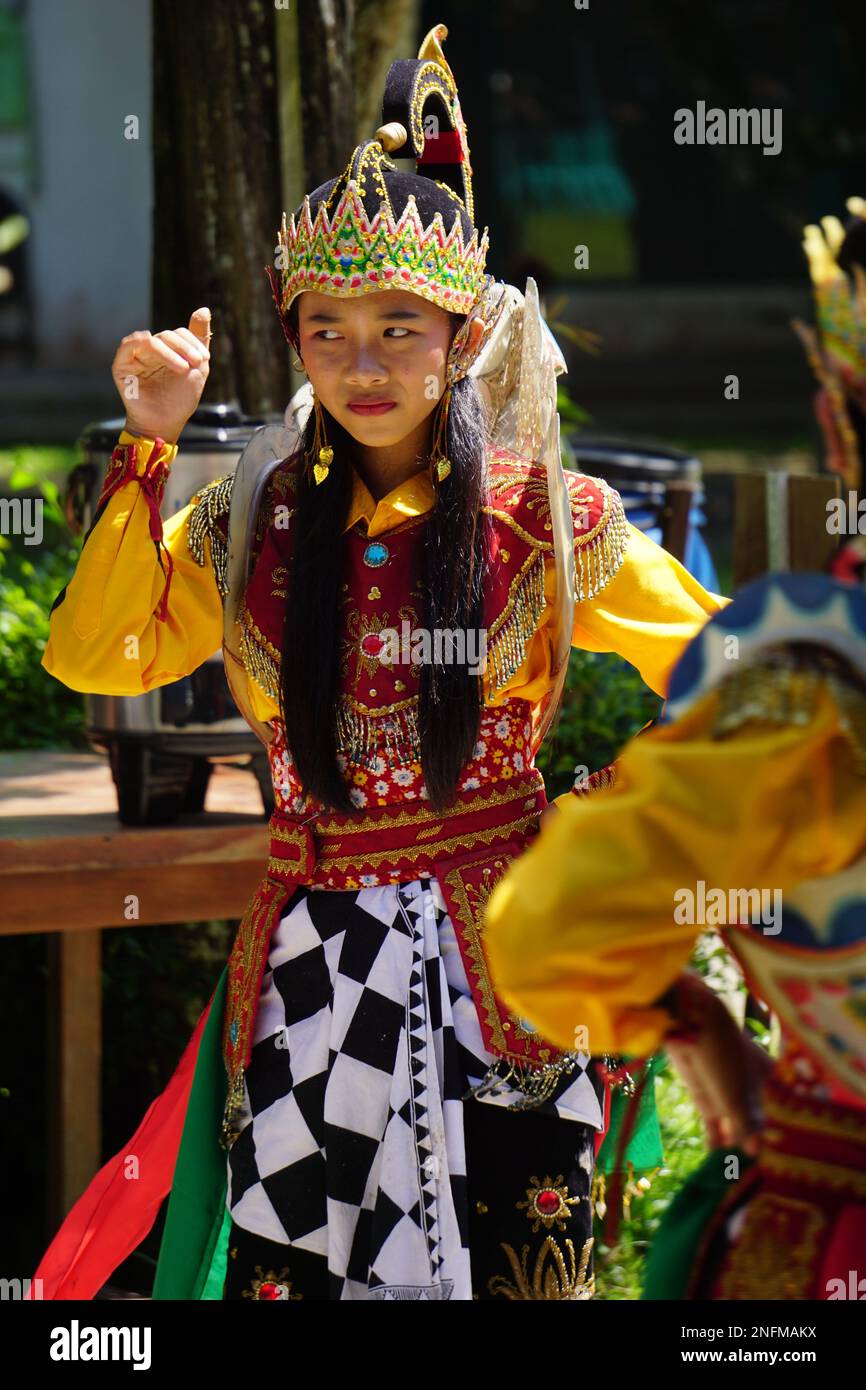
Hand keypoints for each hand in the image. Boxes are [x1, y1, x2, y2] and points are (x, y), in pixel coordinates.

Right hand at [112, 306, 211, 443]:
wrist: (166, 422)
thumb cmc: (180, 399)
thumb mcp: (198, 367)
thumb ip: (199, 338)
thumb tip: (204, 309)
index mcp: (168, 349)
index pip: (179, 333)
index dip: (192, 343)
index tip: (204, 360)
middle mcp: (150, 350)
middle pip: (167, 335)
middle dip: (184, 348)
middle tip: (196, 364)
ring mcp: (135, 356)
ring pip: (152, 340)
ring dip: (170, 351)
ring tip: (183, 369)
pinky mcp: (122, 365)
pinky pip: (128, 344)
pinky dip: (142, 342)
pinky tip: (157, 351)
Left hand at [664, 972, 772, 1156]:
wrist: (686, 1021)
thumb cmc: (721, 1055)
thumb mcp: (736, 1096)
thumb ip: (745, 1126)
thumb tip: (754, 1153)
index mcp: (763, 1073)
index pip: (763, 1113)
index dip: (758, 1136)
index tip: (753, 1161)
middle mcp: (744, 1079)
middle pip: (745, 1117)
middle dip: (742, 1141)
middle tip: (739, 1173)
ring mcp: (720, 1083)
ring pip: (727, 1119)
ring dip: (727, 1141)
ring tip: (726, 1171)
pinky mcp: (700, 1087)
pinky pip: (710, 1117)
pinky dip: (713, 1134)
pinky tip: (714, 1155)